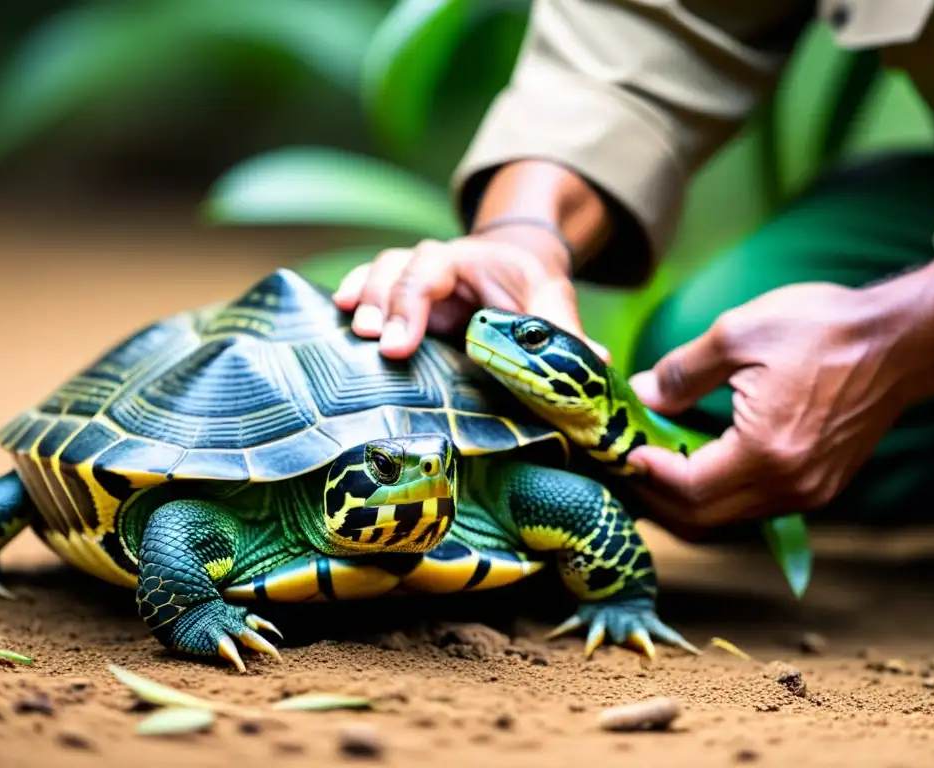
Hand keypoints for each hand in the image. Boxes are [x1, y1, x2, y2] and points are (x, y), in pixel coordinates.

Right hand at [333, 229, 607, 361]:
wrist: (512, 269)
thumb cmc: (529, 288)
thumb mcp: (550, 301)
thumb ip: (564, 329)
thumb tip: (600, 360)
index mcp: (468, 261)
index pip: (433, 269)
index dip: (412, 302)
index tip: (398, 345)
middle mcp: (434, 266)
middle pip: (398, 268)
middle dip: (384, 303)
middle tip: (373, 340)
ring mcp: (412, 282)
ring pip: (378, 274)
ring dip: (364, 299)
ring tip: (352, 331)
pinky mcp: (399, 302)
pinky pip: (367, 288)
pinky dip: (351, 296)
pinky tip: (333, 313)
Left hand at [625, 241, 933, 537]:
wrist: (900, 339)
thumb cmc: (824, 329)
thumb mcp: (739, 334)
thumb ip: (682, 373)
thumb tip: (641, 396)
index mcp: (767, 453)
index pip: (688, 488)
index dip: (647, 473)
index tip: (624, 449)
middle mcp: (791, 487)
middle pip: (703, 518)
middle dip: (658, 496)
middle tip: (627, 467)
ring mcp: (809, 492)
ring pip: (729, 517)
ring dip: (687, 498)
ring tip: (656, 465)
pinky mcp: (821, 487)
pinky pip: (755, 506)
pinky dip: (720, 492)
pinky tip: (700, 462)